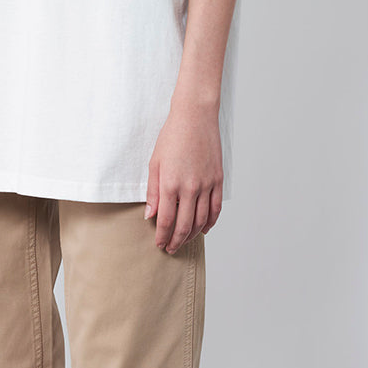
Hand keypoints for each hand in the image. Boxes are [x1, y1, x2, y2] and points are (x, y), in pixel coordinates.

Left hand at [144, 95, 223, 251]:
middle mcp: (189, 188)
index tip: (159, 244)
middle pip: (184, 225)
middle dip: (176, 241)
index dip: (162, 236)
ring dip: (192, 235)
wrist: (195, 118)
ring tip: (184, 241)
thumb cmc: (171, 137)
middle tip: (170, 249)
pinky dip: (210, 222)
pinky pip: (216, 208)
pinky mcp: (218, 180)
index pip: (165, 220)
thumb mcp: (154, 163)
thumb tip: (150, 215)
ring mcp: (206, 185)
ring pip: (201, 220)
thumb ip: (152, 191)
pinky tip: (203, 229)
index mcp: (170, 184)